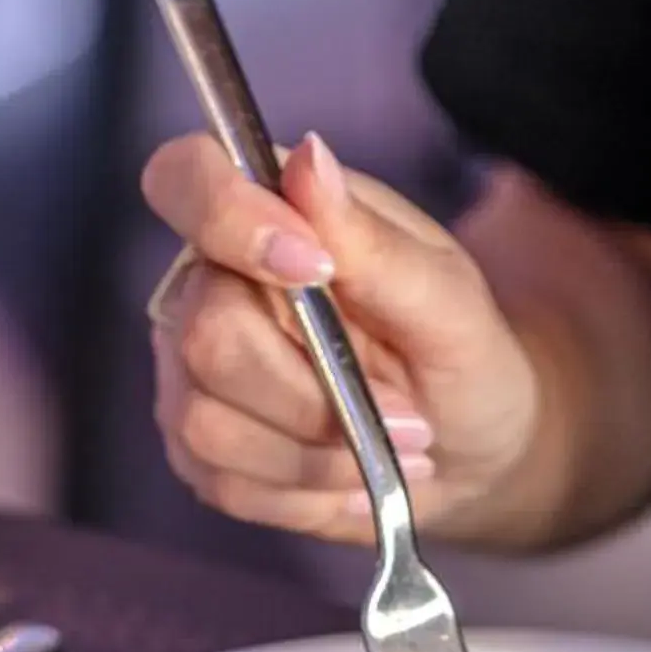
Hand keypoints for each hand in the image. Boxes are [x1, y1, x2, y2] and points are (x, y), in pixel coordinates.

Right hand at [140, 131, 542, 544]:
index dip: (227, 220)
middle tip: (408, 416)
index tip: (313, 267)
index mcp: (264, 214)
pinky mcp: (198, 448)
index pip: (185, 178)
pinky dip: (307, 493)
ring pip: (212, 425)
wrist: (466, 450)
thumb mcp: (446, 299)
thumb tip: (309, 159)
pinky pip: (225, 483)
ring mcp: (191, 372)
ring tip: (393, 449)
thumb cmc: (459, 354)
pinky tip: (355, 480)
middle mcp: (208, 286)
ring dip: (321, 455)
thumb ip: (371, 242)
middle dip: (318, 394)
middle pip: (207, 337)